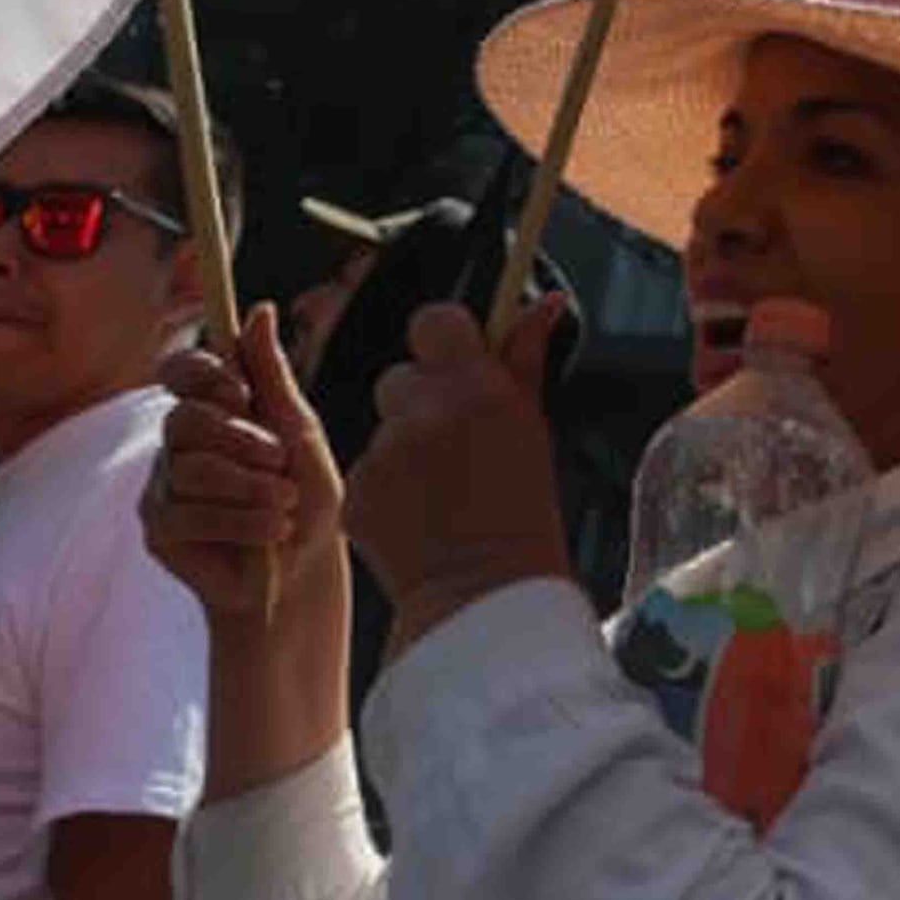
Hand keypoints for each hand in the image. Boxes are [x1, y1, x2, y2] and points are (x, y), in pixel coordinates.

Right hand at [146, 304, 342, 635]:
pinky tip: (267, 533)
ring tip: (285, 505)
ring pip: (190, 468)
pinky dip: (238, 521)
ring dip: (249, 487)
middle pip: (184, 418)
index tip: (237, 389)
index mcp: (213, 409)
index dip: (199, 372)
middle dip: (241, 440)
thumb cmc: (306, 499)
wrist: (303, 570)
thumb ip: (272, 375)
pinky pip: (184, 513)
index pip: (179, 370)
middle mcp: (180, 441)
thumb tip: (259, 310)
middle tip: (281, 460)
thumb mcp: (300, 431)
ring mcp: (163, 484)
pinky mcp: (157, 527)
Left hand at [348, 294, 576, 651]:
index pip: (435, 319)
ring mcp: (382, 453)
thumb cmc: (523, 514)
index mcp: (476, 388)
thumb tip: (546, 301)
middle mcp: (423, 412)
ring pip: (382, 428)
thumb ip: (524, 361)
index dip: (444, 341)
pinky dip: (383, 489)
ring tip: (437, 493)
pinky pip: (364, 470)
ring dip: (402, 448)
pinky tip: (414, 518)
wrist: (484, 598)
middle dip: (420, 401)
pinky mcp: (354, 490)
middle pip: (400, 377)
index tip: (457, 365)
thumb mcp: (533, 429)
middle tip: (450, 445)